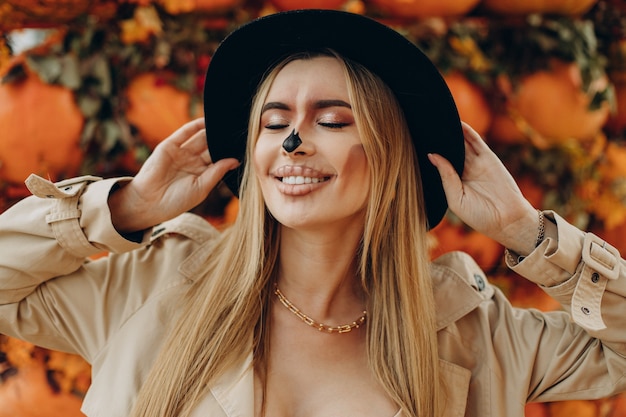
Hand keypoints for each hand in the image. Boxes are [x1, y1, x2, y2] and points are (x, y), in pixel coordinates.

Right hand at [109, 118, 239, 232]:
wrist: (149, 203)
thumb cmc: (176, 201)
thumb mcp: (202, 188)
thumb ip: (217, 172)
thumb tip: (235, 160)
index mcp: (202, 173)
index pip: (219, 159)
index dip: (230, 152)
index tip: (247, 146)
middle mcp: (193, 161)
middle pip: (212, 146)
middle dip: (223, 140)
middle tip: (239, 131)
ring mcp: (181, 152)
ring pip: (201, 138)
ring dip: (213, 131)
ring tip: (228, 123)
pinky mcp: (170, 146)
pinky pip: (185, 132)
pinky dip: (197, 125)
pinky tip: (209, 120)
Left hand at [428, 123, 539, 255]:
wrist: (507, 220)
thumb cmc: (480, 216)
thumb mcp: (456, 198)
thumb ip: (446, 176)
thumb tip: (432, 156)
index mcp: (453, 182)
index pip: (439, 163)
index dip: (429, 154)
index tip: (414, 143)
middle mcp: (463, 171)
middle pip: (448, 150)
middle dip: (438, 140)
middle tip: (423, 127)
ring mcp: (476, 163)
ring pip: (461, 143)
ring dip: (451, 132)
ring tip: (436, 120)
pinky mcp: (488, 158)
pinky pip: (476, 141)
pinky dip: (467, 131)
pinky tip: (456, 122)